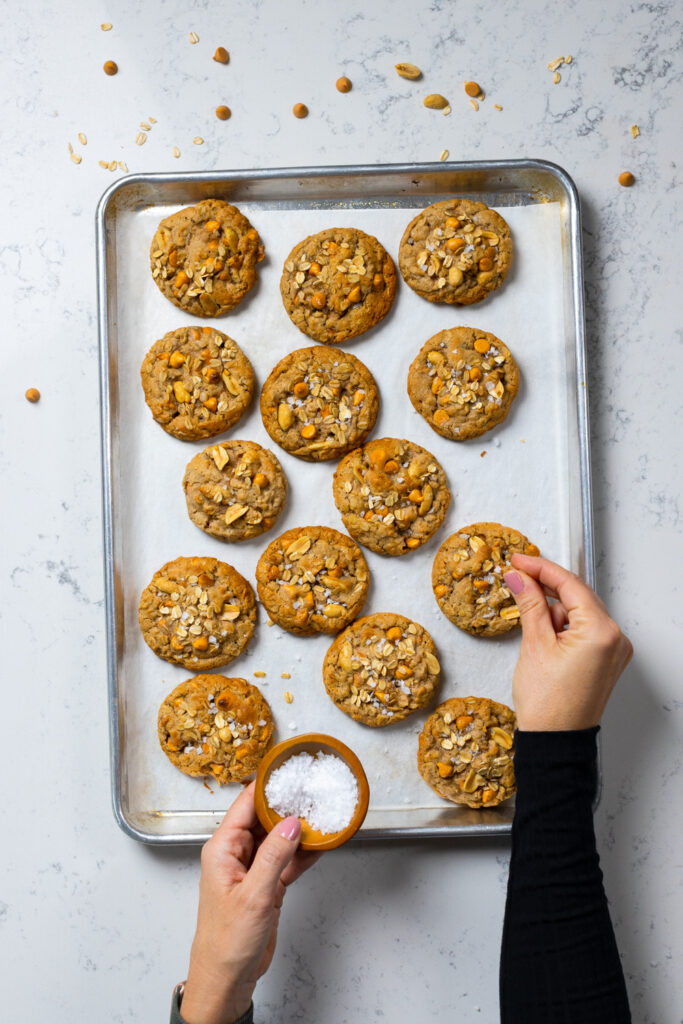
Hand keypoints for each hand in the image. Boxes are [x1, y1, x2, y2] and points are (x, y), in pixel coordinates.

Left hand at [180, 782, 319, 1023]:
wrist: (227, 979)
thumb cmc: (226, 942)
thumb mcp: (254, 896)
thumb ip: (274, 856)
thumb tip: (291, 823)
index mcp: (222, 849)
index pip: (245, 805)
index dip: (266, 786)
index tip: (288, 771)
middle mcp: (236, 854)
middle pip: (264, 817)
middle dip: (288, 805)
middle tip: (313, 790)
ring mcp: (253, 869)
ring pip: (279, 838)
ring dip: (299, 829)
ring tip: (322, 813)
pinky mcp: (267, 884)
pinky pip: (288, 859)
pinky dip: (304, 853)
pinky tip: (321, 843)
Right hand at [504, 555, 632, 730]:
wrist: (555, 742)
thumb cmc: (547, 703)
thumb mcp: (534, 645)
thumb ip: (530, 604)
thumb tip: (520, 577)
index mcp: (601, 632)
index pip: (570, 585)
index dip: (540, 569)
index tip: (518, 561)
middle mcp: (615, 638)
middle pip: (578, 596)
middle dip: (547, 588)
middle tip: (517, 578)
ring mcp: (614, 650)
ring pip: (579, 613)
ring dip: (554, 612)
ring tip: (534, 636)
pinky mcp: (607, 660)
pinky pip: (585, 630)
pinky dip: (563, 627)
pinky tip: (545, 639)